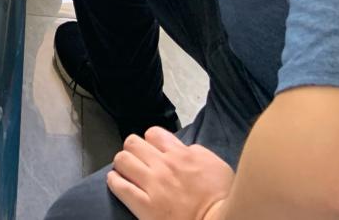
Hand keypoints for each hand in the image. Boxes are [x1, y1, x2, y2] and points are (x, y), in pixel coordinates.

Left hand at [106, 128, 233, 219]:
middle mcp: (164, 165)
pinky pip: (118, 186)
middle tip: (137, 160)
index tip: (153, 150)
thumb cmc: (223, 197)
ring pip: (122, 160)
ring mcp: (153, 185)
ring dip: (123, 164)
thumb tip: (183, 149)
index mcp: (182, 154)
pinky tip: (118, 182)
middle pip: (132, 143)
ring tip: (126, 171)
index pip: (153, 133)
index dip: (151, 141)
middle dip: (133, 150)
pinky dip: (115, 181)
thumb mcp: (216, 166)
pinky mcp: (144, 205)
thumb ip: (196, 153)